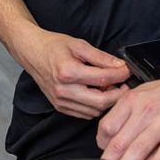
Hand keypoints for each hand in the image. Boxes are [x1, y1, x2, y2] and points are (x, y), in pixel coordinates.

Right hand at [16, 28, 130, 119]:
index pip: (102, 79)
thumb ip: (101, 57)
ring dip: (107, 102)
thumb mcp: (79, 45)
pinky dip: (95, 107)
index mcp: (68, 72)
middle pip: (101, 101)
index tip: (127, 71)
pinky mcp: (60, 107)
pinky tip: (97, 94)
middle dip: (118, 95)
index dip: (120, 75)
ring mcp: (61, 101)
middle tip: (125, 86)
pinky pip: (84, 114)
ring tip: (111, 88)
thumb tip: (120, 66)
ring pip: (94, 111)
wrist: (32, 52)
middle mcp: (63, 90)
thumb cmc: (53, 47)